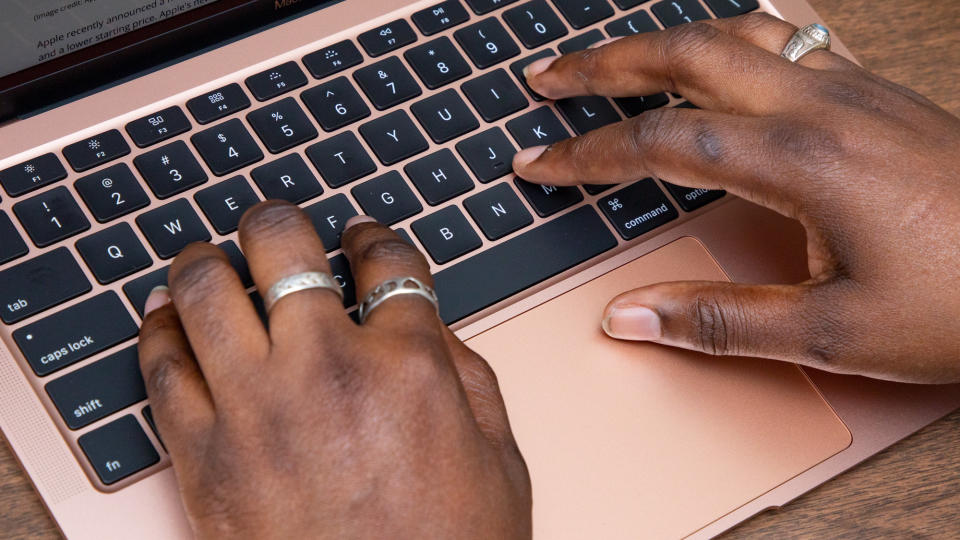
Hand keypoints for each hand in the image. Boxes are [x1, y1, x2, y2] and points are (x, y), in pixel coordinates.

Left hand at [137, 202, 530, 538]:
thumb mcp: (498, 456)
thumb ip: (467, 373)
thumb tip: (426, 323)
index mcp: (408, 365)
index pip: (384, 259)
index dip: (372, 235)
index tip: (361, 238)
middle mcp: (327, 371)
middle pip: (282, 248)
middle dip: (278, 223)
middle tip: (275, 227)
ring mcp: (257, 411)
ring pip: (204, 292)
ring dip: (206, 263)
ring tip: (210, 262)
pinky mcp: (204, 458)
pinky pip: (162, 368)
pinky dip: (160, 330)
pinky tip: (169, 318)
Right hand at [513, 13, 959, 382]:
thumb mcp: (832, 333)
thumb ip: (719, 320)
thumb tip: (629, 318)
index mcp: (799, 159)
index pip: (660, 142)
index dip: (587, 153)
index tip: (538, 163)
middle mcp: (820, 105)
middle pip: (686, 54)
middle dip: (605, 63)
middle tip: (550, 76)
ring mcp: (852, 88)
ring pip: (737, 30)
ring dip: (666, 39)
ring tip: (619, 56)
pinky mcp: (878, 91)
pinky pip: (793, 34)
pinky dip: (738, 31)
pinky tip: (727, 41)